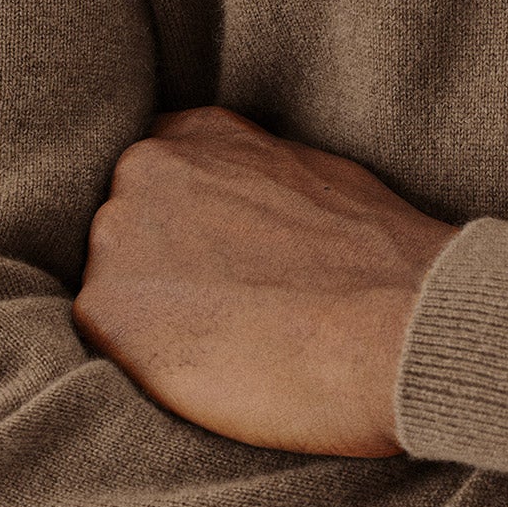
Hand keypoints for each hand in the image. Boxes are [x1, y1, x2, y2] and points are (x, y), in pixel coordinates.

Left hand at [73, 106, 460, 455]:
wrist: (399, 320)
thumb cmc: (379, 259)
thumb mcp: (315, 179)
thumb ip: (254, 183)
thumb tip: (242, 213)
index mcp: (199, 134)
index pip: (157, 176)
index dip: (186, 226)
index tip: (218, 261)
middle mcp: (147, 169)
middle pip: (128, 232)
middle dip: (165, 271)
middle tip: (228, 314)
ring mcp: (119, 234)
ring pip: (117, 288)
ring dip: (156, 319)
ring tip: (226, 348)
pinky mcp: (108, 308)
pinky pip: (110, 345)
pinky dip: (149, 366)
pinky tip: (211, 372)